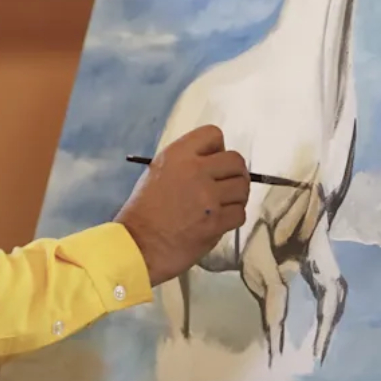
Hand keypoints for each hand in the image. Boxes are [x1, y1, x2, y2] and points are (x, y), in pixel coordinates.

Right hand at [113, 125, 248, 286]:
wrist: (137, 245)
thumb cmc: (143, 210)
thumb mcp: (157, 172)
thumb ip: (185, 163)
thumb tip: (213, 163)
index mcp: (178, 155)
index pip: (213, 134)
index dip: (217, 149)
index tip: (212, 162)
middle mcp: (196, 171)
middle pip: (236, 161)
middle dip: (234, 173)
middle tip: (226, 184)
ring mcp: (208, 197)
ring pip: (242, 188)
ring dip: (236, 197)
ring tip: (223, 204)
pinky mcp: (216, 222)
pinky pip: (240, 213)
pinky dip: (233, 217)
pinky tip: (219, 220)